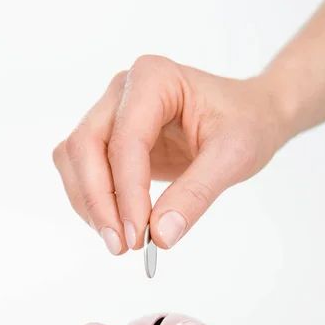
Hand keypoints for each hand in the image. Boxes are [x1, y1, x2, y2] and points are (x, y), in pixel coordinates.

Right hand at [53, 55, 289, 254]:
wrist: (250, 115)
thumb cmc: (246, 124)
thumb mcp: (233, 157)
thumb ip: (196, 194)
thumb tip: (161, 236)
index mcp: (154, 78)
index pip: (125, 140)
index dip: (127, 192)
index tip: (139, 236)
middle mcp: (122, 90)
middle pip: (85, 145)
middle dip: (98, 201)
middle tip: (122, 246)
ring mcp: (111, 112)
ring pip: (74, 158)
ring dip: (90, 204)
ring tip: (120, 242)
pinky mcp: (110, 137)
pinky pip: (83, 169)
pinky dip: (93, 201)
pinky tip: (117, 224)